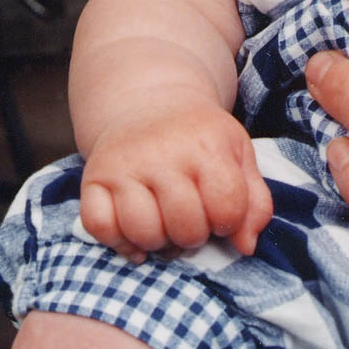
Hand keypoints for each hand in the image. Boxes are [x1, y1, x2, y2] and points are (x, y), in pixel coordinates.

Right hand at [80, 99, 272, 260]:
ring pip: (143, 233)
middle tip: (190, 215)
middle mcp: (164, 152)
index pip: (227, 210)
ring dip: (157, 241)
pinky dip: (117, 240)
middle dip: (193, 234)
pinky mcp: (94, 175)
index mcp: (207, 145)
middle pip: (186, 229)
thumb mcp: (238, 155)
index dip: (228, 222)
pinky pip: (100, 227)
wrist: (150, 101)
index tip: (220, 210)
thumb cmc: (199, 137)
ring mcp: (125, 163)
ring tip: (163, 221)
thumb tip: (246, 247)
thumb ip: (254, 202)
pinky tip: (133, 230)